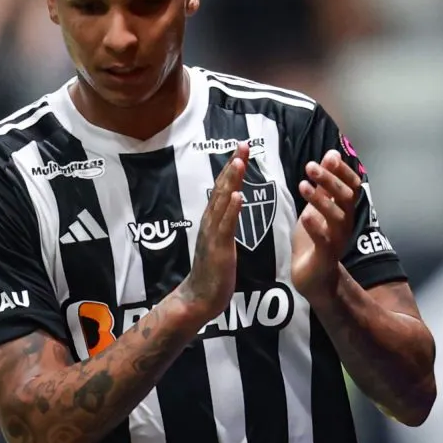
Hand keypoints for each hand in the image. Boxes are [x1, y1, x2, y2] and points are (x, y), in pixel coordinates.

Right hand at [178, 142, 247, 321]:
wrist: (199, 299)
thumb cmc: (213, 274)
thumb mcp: (221, 244)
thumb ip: (225, 224)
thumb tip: (233, 208)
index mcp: (212, 221)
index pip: (223, 189)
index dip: (232, 168)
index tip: (241, 150)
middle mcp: (209, 222)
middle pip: (222, 188)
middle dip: (233, 166)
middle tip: (242, 144)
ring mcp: (212, 235)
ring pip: (223, 202)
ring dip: (231, 181)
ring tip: (240, 161)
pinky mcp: (218, 248)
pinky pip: (226, 225)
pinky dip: (232, 209)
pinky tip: (239, 195)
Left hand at [292, 149, 360, 300]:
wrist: (313, 277)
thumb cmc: (315, 238)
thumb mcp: (317, 206)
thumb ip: (325, 184)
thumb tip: (332, 153)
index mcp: (344, 210)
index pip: (351, 186)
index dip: (343, 171)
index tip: (330, 156)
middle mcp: (345, 223)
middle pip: (345, 198)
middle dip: (330, 180)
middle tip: (310, 166)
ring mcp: (337, 240)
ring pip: (336, 217)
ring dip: (320, 200)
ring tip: (303, 185)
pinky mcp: (325, 256)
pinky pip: (324, 240)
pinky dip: (316, 227)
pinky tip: (306, 216)